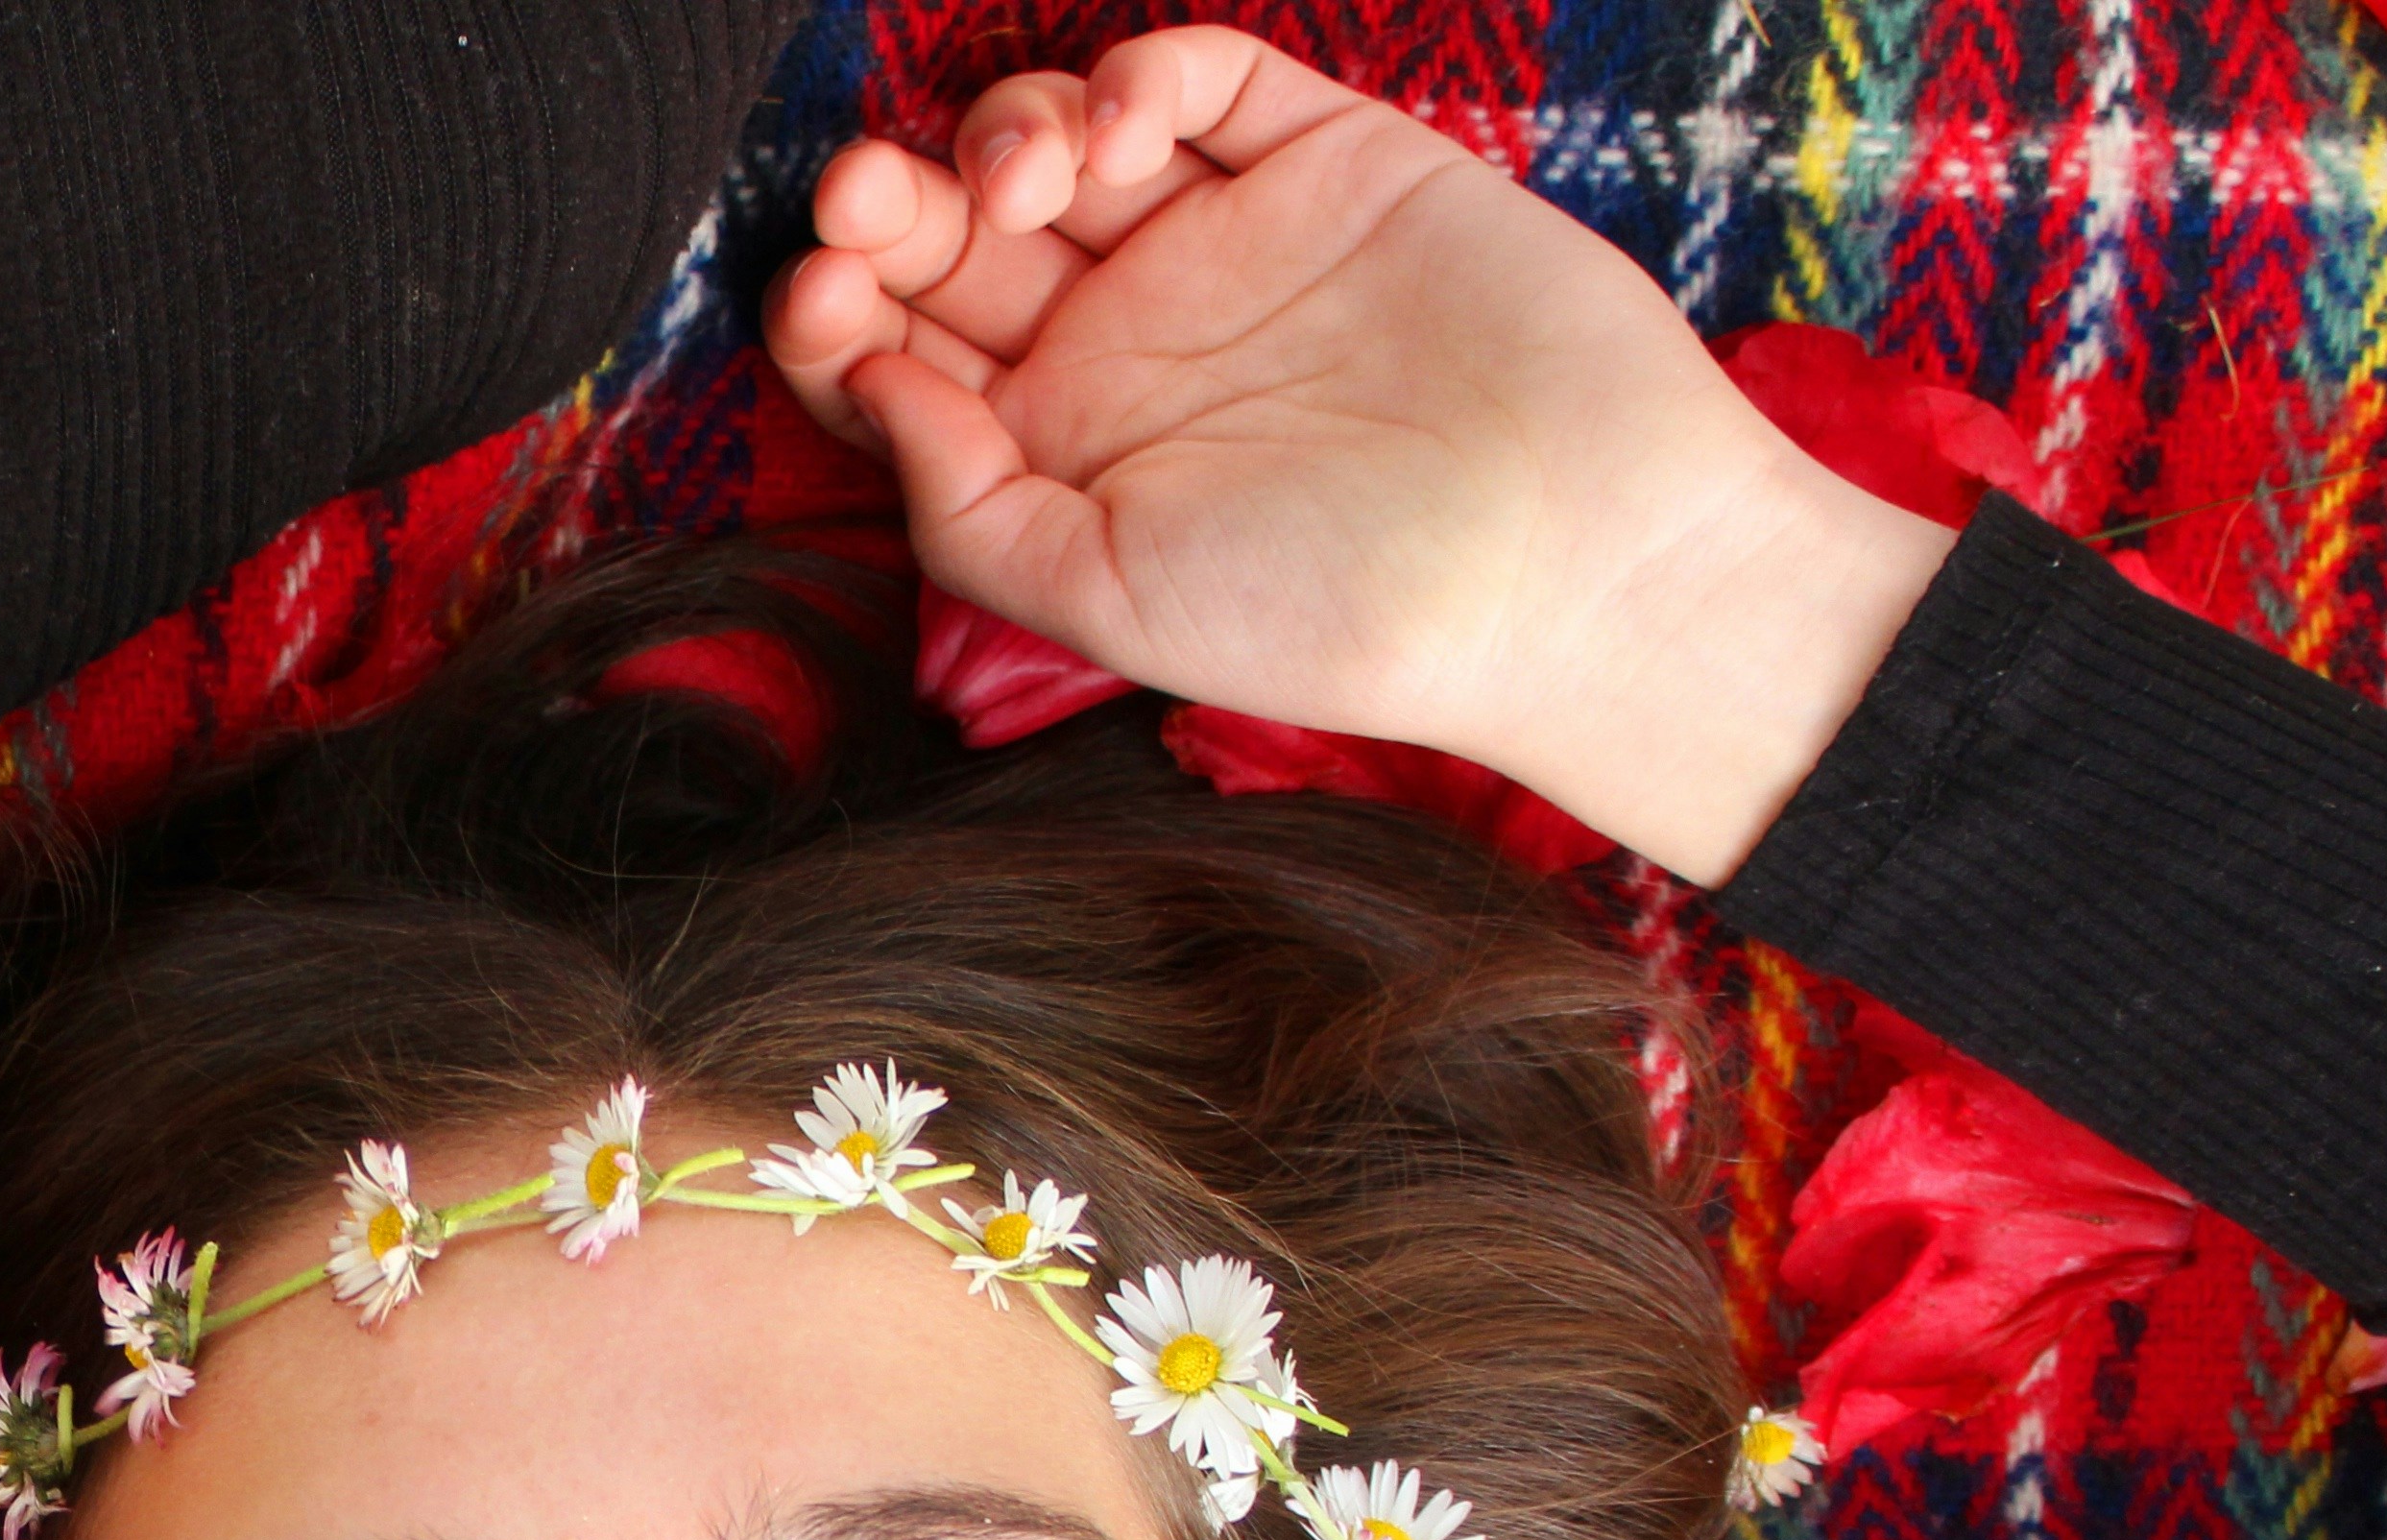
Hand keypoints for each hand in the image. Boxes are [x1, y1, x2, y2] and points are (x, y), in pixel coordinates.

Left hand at [763, 28, 1958, 879]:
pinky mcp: (1324, 162)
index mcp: (1055, 450)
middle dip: (889, 205)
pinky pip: (1203, 84)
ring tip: (1023, 184)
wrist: (1568, 558)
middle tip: (864, 200)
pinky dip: (1134, 78)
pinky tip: (1114, 131)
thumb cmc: (1341, 612)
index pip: (895, 358)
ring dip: (1003, 132)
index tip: (818, 301)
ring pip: (1058, 143)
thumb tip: (868, 387)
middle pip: (956, 238)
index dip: (833, 316)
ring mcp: (1220, 242)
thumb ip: (966, 510)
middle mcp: (1123, 340)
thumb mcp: (1108, 597)